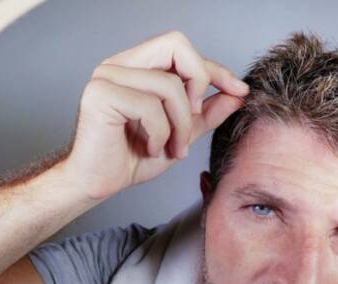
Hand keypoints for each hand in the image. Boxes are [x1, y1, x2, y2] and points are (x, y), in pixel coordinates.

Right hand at [63, 30, 248, 199]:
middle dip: (199, 81)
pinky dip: (160, 134)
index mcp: (136, 66)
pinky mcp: (100, 94)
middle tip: (196, 116)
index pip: (182, 50)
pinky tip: (151, 148)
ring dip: (181, 125)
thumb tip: (237, 94)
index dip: (214, 68)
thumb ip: (206, 113)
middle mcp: (119, 64)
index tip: (239, 90)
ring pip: (168, 85)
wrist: (98, 184)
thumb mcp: (180, 134)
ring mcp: (107, 76)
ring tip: (173, 148)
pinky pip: (150, 106)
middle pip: (176, 45)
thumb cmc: (131, 159)